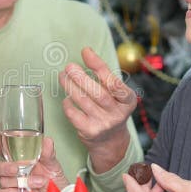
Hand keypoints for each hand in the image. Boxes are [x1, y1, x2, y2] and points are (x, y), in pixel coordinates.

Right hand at [0, 133, 67, 191]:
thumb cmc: (53, 182)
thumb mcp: (53, 165)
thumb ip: (48, 153)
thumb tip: (47, 141)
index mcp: (18, 160)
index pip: (2, 149)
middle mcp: (11, 173)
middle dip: (4, 167)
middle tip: (17, 168)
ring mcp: (8, 187)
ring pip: (2, 181)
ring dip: (20, 182)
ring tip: (37, 182)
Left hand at [60, 47, 136, 172]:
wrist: (110, 140)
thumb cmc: (110, 109)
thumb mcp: (115, 93)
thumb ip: (104, 74)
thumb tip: (86, 51)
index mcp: (128, 100)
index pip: (114, 82)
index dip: (99, 66)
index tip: (86, 52)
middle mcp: (118, 113)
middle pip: (98, 93)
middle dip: (81, 77)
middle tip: (69, 66)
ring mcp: (104, 124)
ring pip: (84, 102)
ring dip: (70, 86)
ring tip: (62, 76)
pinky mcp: (90, 131)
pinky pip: (74, 115)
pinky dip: (67, 104)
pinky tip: (66, 97)